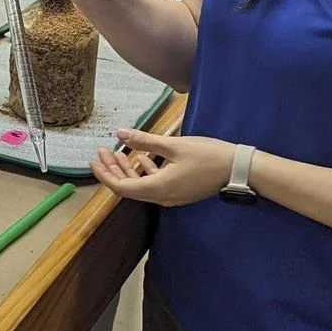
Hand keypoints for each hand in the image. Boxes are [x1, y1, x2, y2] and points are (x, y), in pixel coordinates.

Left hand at [89, 129, 236, 207]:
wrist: (238, 169)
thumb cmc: (208, 156)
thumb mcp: (174, 145)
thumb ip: (144, 140)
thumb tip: (120, 133)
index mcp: (158, 188)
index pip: (121, 188)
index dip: (104, 175)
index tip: (94, 161)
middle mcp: (162, 197)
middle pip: (128, 187)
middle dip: (113, 169)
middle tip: (102, 151)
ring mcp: (171, 196)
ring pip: (141, 186)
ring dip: (127, 170)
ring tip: (117, 152)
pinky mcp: (179, 192)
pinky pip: (154, 185)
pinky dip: (144, 172)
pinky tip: (141, 158)